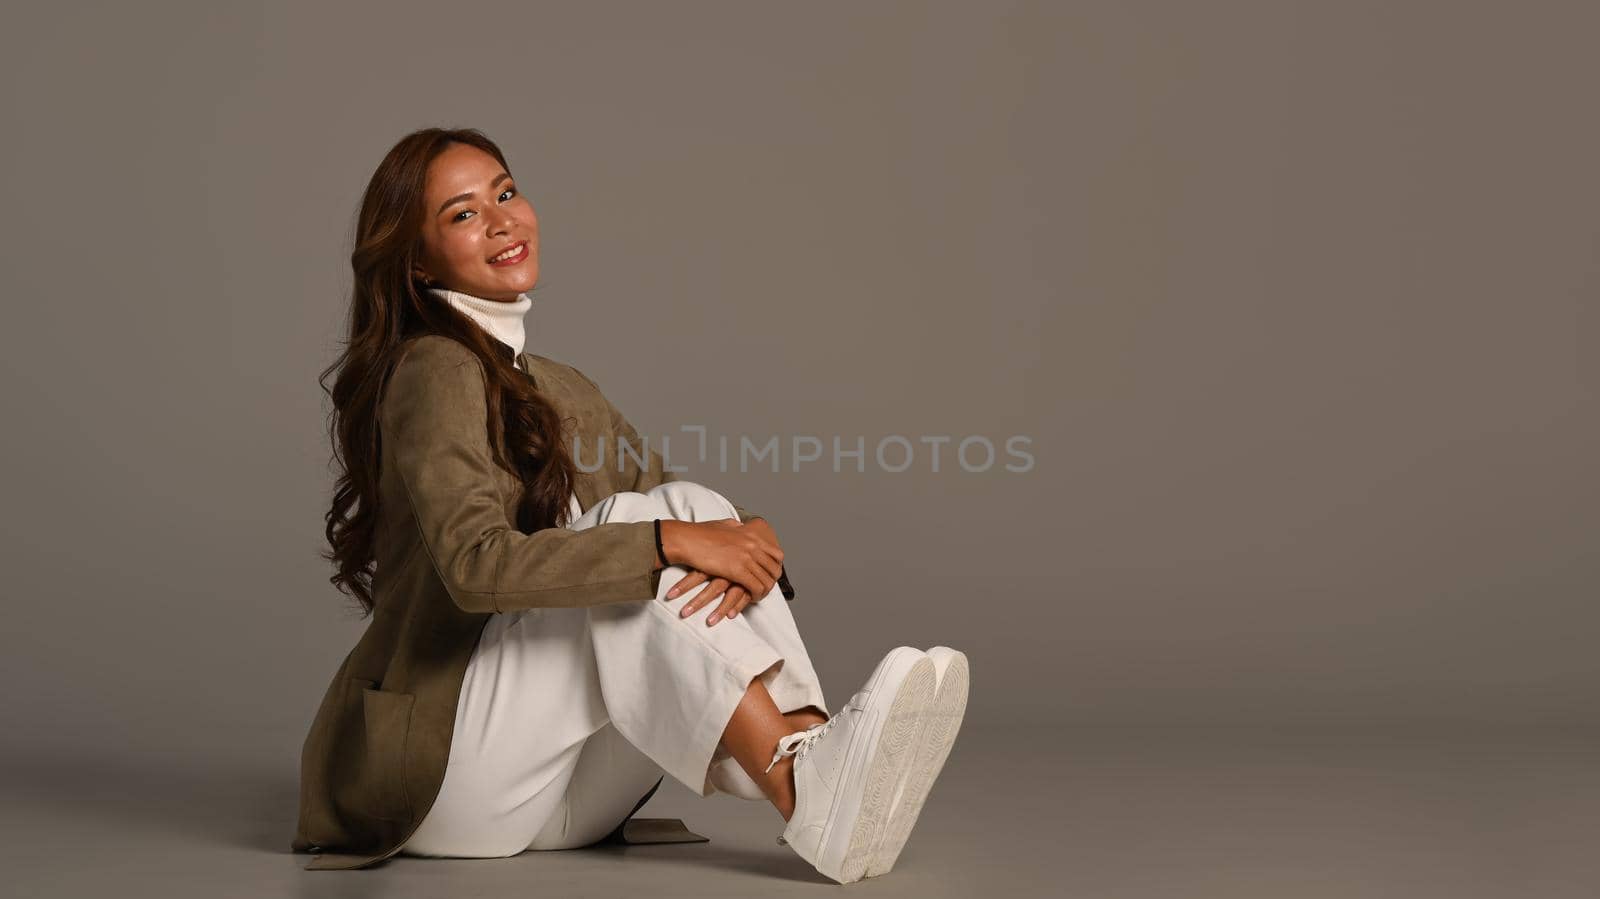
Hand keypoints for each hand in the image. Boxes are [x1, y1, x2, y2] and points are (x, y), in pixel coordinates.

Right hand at [659, 517, 782, 625]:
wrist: (686, 539)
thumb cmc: (700, 533)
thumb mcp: (724, 525)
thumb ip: (737, 527)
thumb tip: (742, 526)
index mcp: (752, 535)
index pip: (777, 555)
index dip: (776, 568)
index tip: (770, 575)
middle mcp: (753, 545)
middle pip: (774, 569)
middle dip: (772, 582)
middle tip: (765, 589)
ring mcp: (747, 557)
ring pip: (767, 581)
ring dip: (764, 591)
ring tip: (757, 597)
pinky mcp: (738, 571)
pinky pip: (756, 587)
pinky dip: (755, 596)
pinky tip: (749, 599)